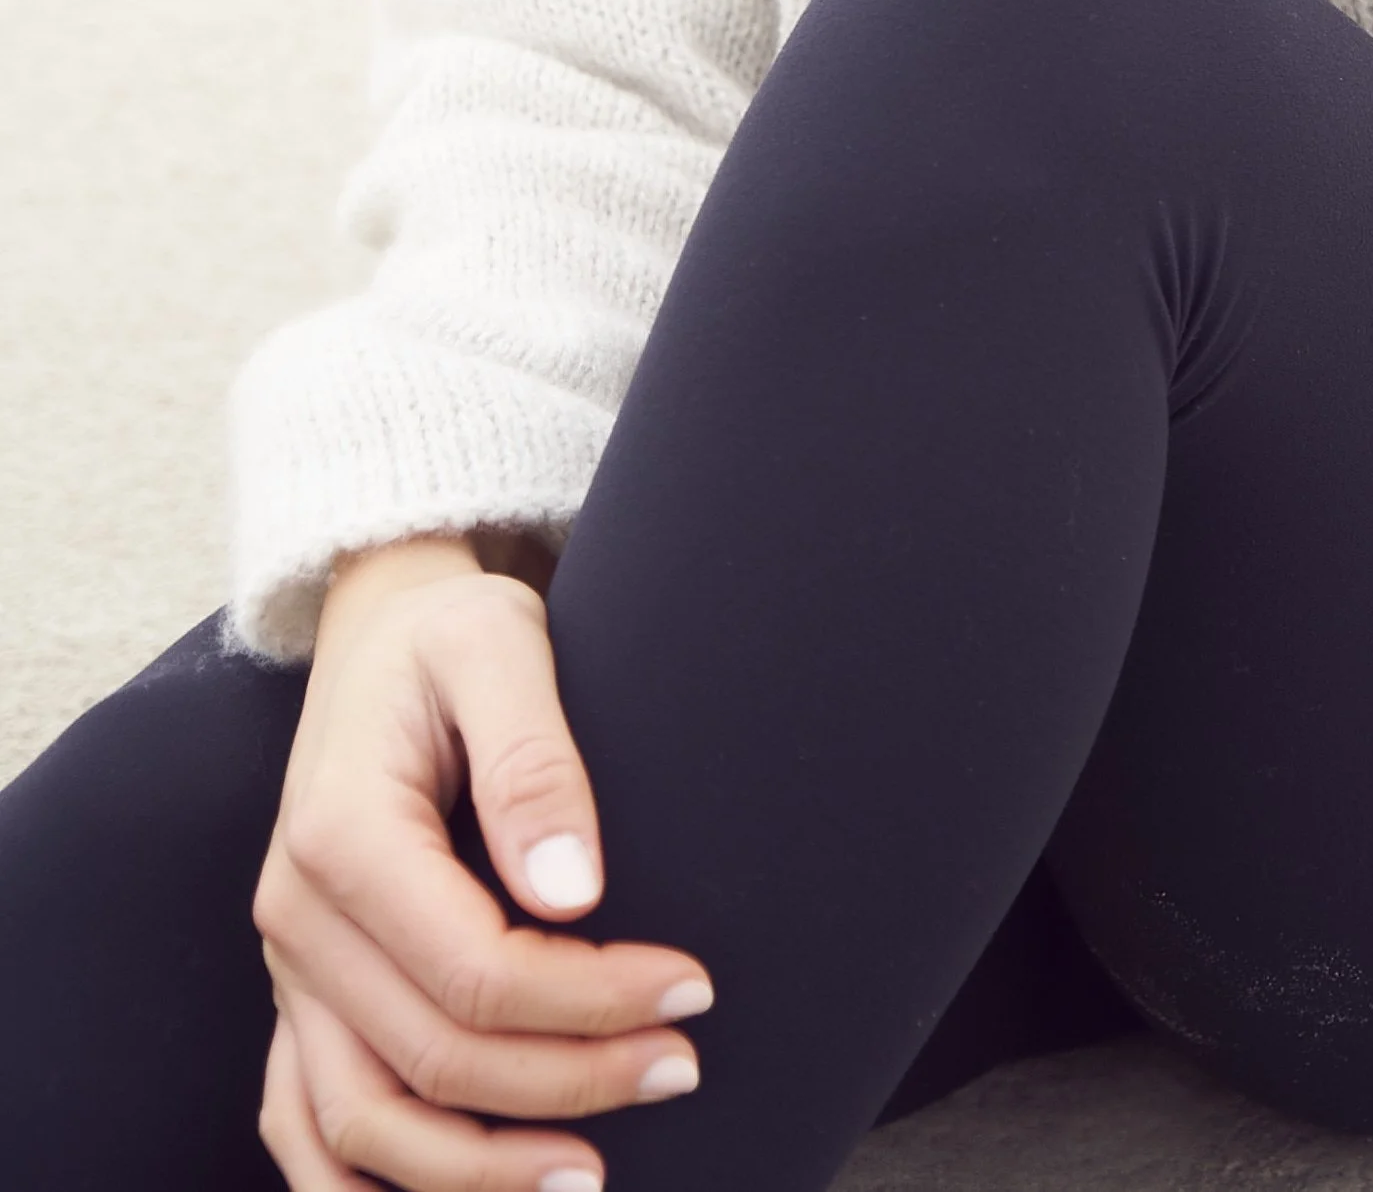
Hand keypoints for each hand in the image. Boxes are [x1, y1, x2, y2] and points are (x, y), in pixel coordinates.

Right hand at [254, 537, 711, 1191]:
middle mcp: (297, 917)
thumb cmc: (451, 630)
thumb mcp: (500, 643)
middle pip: (433, 1056)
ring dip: (474, 1172)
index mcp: (342, 836)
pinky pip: (304, 1122)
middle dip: (568, 1082)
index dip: (592, 999)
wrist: (381, 626)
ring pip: (359, 1121)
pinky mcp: (301, 992)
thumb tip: (577, 891)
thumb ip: (536, 759)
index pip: (476, 970)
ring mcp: (289, 966)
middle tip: (682, 1065)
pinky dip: (362, 1186)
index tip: (694, 990)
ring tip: (589, 1177)